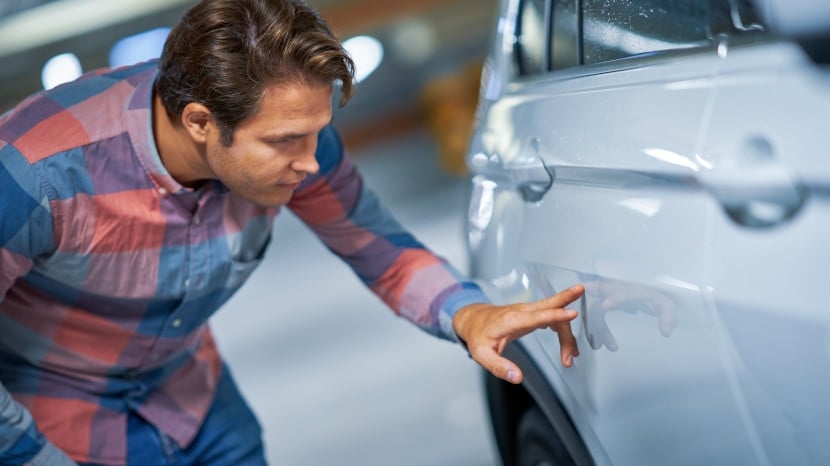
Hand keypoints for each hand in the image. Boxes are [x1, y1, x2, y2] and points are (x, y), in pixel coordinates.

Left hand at [452, 284, 583, 383]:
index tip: (573, 313)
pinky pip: (552, 317)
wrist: (474, 320)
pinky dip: (563, 329)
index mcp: (511, 320)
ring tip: (571, 356)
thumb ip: (499, 367)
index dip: (555, 315)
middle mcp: (522, 311)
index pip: (536, 316)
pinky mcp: (532, 314)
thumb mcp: (481, 355)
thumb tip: (518, 378)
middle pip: (549, 304)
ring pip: (553, 314)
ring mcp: (528, 311)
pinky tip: (568, 346)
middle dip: (566, 298)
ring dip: (566, 333)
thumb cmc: (478, 336)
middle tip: (582, 291)